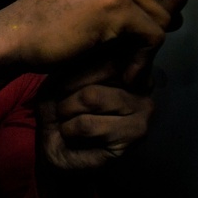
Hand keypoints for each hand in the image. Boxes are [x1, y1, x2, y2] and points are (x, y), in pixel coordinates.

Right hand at [0, 0, 197, 69]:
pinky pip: (155, 33)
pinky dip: (143, 51)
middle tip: (165, 21)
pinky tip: (125, 56)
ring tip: (128, 44)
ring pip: (169, 11)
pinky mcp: (114, 9)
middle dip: (182, 2)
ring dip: (154, 34)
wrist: (18, 33)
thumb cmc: (53, 15)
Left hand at [35, 49, 155, 171]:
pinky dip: (69, 130)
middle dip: (68, 95)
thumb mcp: (59, 80)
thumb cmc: (59, 110)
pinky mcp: (133, 138)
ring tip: (66, 122)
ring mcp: (142, 113)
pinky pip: (87, 124)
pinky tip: (73, 137)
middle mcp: (143, 87)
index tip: (60, 89)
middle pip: (97, 73)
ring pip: (91, 98)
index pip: (102, 55)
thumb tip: (85, 49)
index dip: (73, 72)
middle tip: (62, 110)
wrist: (55, 148)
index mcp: (128, 68)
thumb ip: (74, 64)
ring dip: (66, 112)